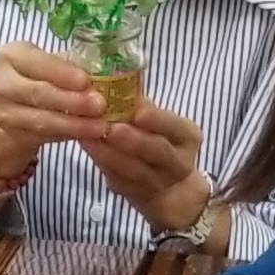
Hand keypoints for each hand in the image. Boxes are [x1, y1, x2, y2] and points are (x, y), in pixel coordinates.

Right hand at [0, 41, 110, 191]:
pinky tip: (88, 134)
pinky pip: (44, 135)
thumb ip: (73, 66)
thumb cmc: (41, 81)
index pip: (37, 62)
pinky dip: (69, 134)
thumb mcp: (53, 67)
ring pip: (42, 119)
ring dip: (74, 123)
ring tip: (100, 126)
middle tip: (101, 105)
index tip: (85, 81)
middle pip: (39, 92)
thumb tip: (108, 73)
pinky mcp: (11, 134)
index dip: (61, 73)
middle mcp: (1, 81)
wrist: (13, 113)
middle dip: (73, 100)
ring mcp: (3, 111)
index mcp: (12, 55)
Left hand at [79, 96, 211, 231]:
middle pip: (156, 151)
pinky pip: (118, 179)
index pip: (175, 126)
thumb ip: (143, 106)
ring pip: (134, 169)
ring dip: (108, 153)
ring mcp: (159, 182)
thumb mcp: (162, 123)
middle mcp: (178, 161)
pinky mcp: (136, 194)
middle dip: (131, 139)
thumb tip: (121, 79)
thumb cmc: (160, 141)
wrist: (171, 189)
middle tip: (109, 127)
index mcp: (187, 136)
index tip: (137, 112)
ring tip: (87, 137)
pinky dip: (102, 164)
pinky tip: (88, 150)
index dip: (157, 120)